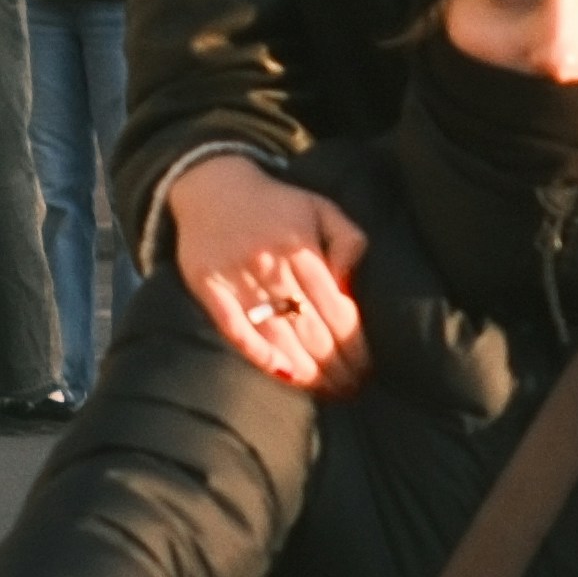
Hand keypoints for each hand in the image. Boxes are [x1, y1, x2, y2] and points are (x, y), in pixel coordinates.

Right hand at [156, 147, 370, 393]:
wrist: (212, 184)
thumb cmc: (276, 204)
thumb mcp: (322, 208)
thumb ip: (349, 241)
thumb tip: (351, 282)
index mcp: (303, 249)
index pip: (337, 311)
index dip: (355, 346)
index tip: (368, 369)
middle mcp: (272, 266)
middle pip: (312, 330)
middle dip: (337, 367)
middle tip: (352, 390)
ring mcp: (238, 279)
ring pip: (278, 336)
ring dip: (307, 371)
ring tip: (328, 392)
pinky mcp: (209, 288)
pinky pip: (234, 328)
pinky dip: (257, 352)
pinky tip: (281, 373)